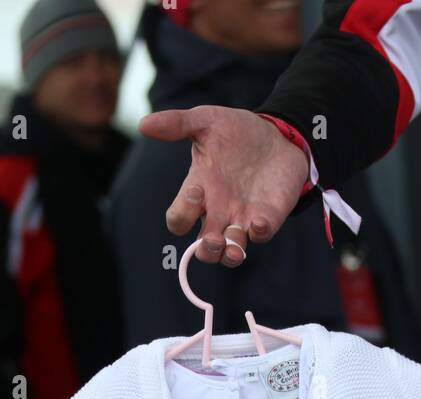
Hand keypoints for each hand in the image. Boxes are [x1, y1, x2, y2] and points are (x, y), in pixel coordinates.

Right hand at [138, 106, 309, 265]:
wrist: (277, 134)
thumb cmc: (236, 132)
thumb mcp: (206, 121)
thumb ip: (176, 124)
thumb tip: (143, 124)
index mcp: (199, 191)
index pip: (179, 218)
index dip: (182, 215)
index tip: (196, 192)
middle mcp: (219, 211)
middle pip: (204, 248)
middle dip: (206, 250)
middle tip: (212, 239)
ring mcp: (243, 218)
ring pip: (230, 252)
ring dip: (229, 255)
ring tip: (233, 249)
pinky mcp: (268, 218)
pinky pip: (262, 236)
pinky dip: (260, 233)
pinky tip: (259, 222)